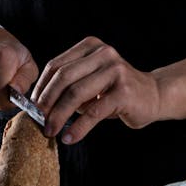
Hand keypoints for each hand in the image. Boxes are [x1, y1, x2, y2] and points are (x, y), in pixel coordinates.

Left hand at [31, 36, 159, 144]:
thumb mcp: (91, 80)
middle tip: (39, 121)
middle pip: (63, 78)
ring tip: (51, 131)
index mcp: (91, 47)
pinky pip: (94, 112)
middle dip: (47, 102)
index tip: (31, 107)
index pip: (56, 66)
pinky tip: (70, 137)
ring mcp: (115, 70)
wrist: (153, 95)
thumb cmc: (116, 90)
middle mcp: (103, 53)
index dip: (41, 88)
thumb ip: (69, 85)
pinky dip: (79, 127)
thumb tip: (39, 106)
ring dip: (59, 116)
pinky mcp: (124, 91)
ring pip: (76, 94)